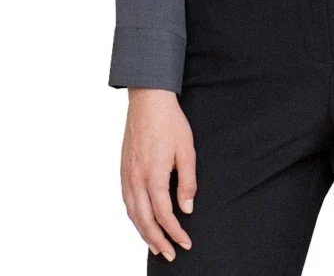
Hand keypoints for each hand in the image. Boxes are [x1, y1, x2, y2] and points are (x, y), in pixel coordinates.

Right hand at [120, 88, 196, 261]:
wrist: (148, 100)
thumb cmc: (170, 122)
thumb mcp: (187, 150)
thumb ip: (188, 180)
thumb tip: (186, 208)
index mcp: (154, 175)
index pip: (164, 214)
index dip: (175, 232)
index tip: (186, 242)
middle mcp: (136, 179)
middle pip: (145, 220)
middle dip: (158, 240)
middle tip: (170, 254)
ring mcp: (127, 175)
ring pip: (132, 213)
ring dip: (144, 233)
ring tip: (156, 245)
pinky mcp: (123, 169)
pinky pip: (126, 201)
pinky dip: (134, 217)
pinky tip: (141, 221)